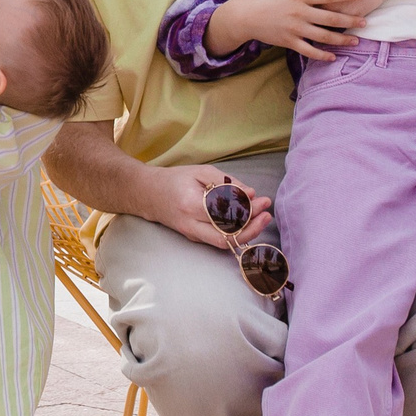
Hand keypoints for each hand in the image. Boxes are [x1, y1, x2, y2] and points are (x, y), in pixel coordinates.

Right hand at [142, 164, 275, 250]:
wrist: (148, 194)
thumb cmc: (175, 179)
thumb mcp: (200, 172)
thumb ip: (227, 182)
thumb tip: (251, 194)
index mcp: (191, 205)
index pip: (225, 214)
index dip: (247, 210)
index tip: (262, 199)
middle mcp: (191, 225)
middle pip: (226, 237)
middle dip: (251, 229)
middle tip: (267, 214)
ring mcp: (192, 235)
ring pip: (224, 242)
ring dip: (247, 233)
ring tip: (262, 218)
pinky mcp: (194, 238)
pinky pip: (218, 239)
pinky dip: (236, 233)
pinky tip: (248, 221)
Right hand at [212, 0, 367, 60]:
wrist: (241, 17)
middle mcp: (299, 13)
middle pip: (330, 18)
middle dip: (350, 21)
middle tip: (365, 22)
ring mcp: (294, 29)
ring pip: (323, 37)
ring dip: (342, 40)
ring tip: (356, 41)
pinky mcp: (288, 42)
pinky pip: (309, 51)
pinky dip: (322, 55)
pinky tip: (333, 57)